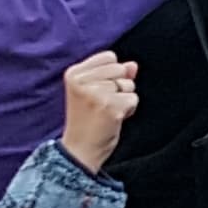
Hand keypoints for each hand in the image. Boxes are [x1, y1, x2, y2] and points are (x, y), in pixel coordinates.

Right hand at [58, 51, 138, 172]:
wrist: (79, 150)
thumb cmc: (87, 120)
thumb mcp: (95, 91)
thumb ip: (113, 74)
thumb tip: (133, 65)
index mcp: (74, 73)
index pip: (110, 56)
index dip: (111, 74)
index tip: (97, 92)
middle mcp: (82, 81)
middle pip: (121, 69)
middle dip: (119, 87)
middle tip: (102, 105)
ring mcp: (96, 93)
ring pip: (129, 85)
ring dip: (124, 99)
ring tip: (106, 112)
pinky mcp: (110, 106)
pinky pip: (133, 99)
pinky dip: (128, 110)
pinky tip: (112, 119)